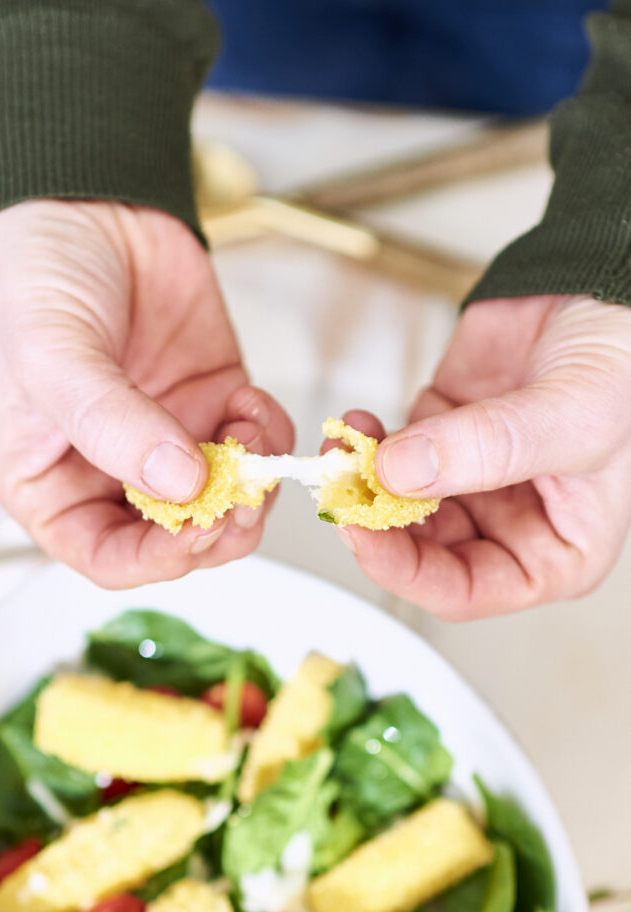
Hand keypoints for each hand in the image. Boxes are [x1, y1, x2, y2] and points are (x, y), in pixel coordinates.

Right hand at [0, 200, 293, 586]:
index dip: (159, 556)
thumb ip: (110, 424)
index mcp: (57, 484)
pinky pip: (256, 447)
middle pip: (181, 541)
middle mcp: (117, 474)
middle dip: (219, 523)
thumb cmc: (43, 278)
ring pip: (229, 502)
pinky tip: (250, 399)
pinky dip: (267, 434)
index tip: (196, 525)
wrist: (93, 207)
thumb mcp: (54, 354)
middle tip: (241, 488)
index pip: (111, 557)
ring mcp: (172, 443)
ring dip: (251, 480)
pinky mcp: (216, 407)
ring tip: (244, 427)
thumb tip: (179, 482)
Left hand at [333, 295, 630, 618]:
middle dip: (376, 520)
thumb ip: (489, 448)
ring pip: (399, 502)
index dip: (406, 571)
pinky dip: (370, 441)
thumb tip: (402, 471)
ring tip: (348, 445)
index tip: (364, 532)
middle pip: (422, 549)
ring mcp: (472, 478)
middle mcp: (511, 522)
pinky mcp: (444, 434)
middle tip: (345, 486)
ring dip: (364, 479)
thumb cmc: (625, 361)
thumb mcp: (572, 415)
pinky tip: (360, 422)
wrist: (603, 285)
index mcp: (555, 550)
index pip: (465, 590)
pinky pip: (393, 454)